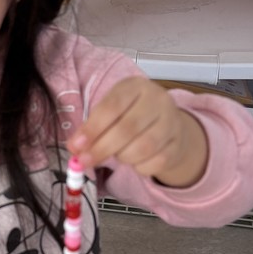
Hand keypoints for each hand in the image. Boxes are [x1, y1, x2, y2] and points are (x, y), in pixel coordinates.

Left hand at [68, 77, 208, 187]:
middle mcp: (158, 101)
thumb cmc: (131, 114)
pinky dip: (139, 167)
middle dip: (101, 148)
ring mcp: (172, 122)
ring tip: (116, 155)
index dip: (92, 129)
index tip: (76, 146)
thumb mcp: (111, 111)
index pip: (112, 107)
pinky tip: (134, 161)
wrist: (168, 123)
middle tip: (84, 162)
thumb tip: (74, 147)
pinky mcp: (178, 144)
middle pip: (127, 129)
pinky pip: (155, 162)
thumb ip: (92, 127)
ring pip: (143, 148)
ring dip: (122, 157)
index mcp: (136, 86)